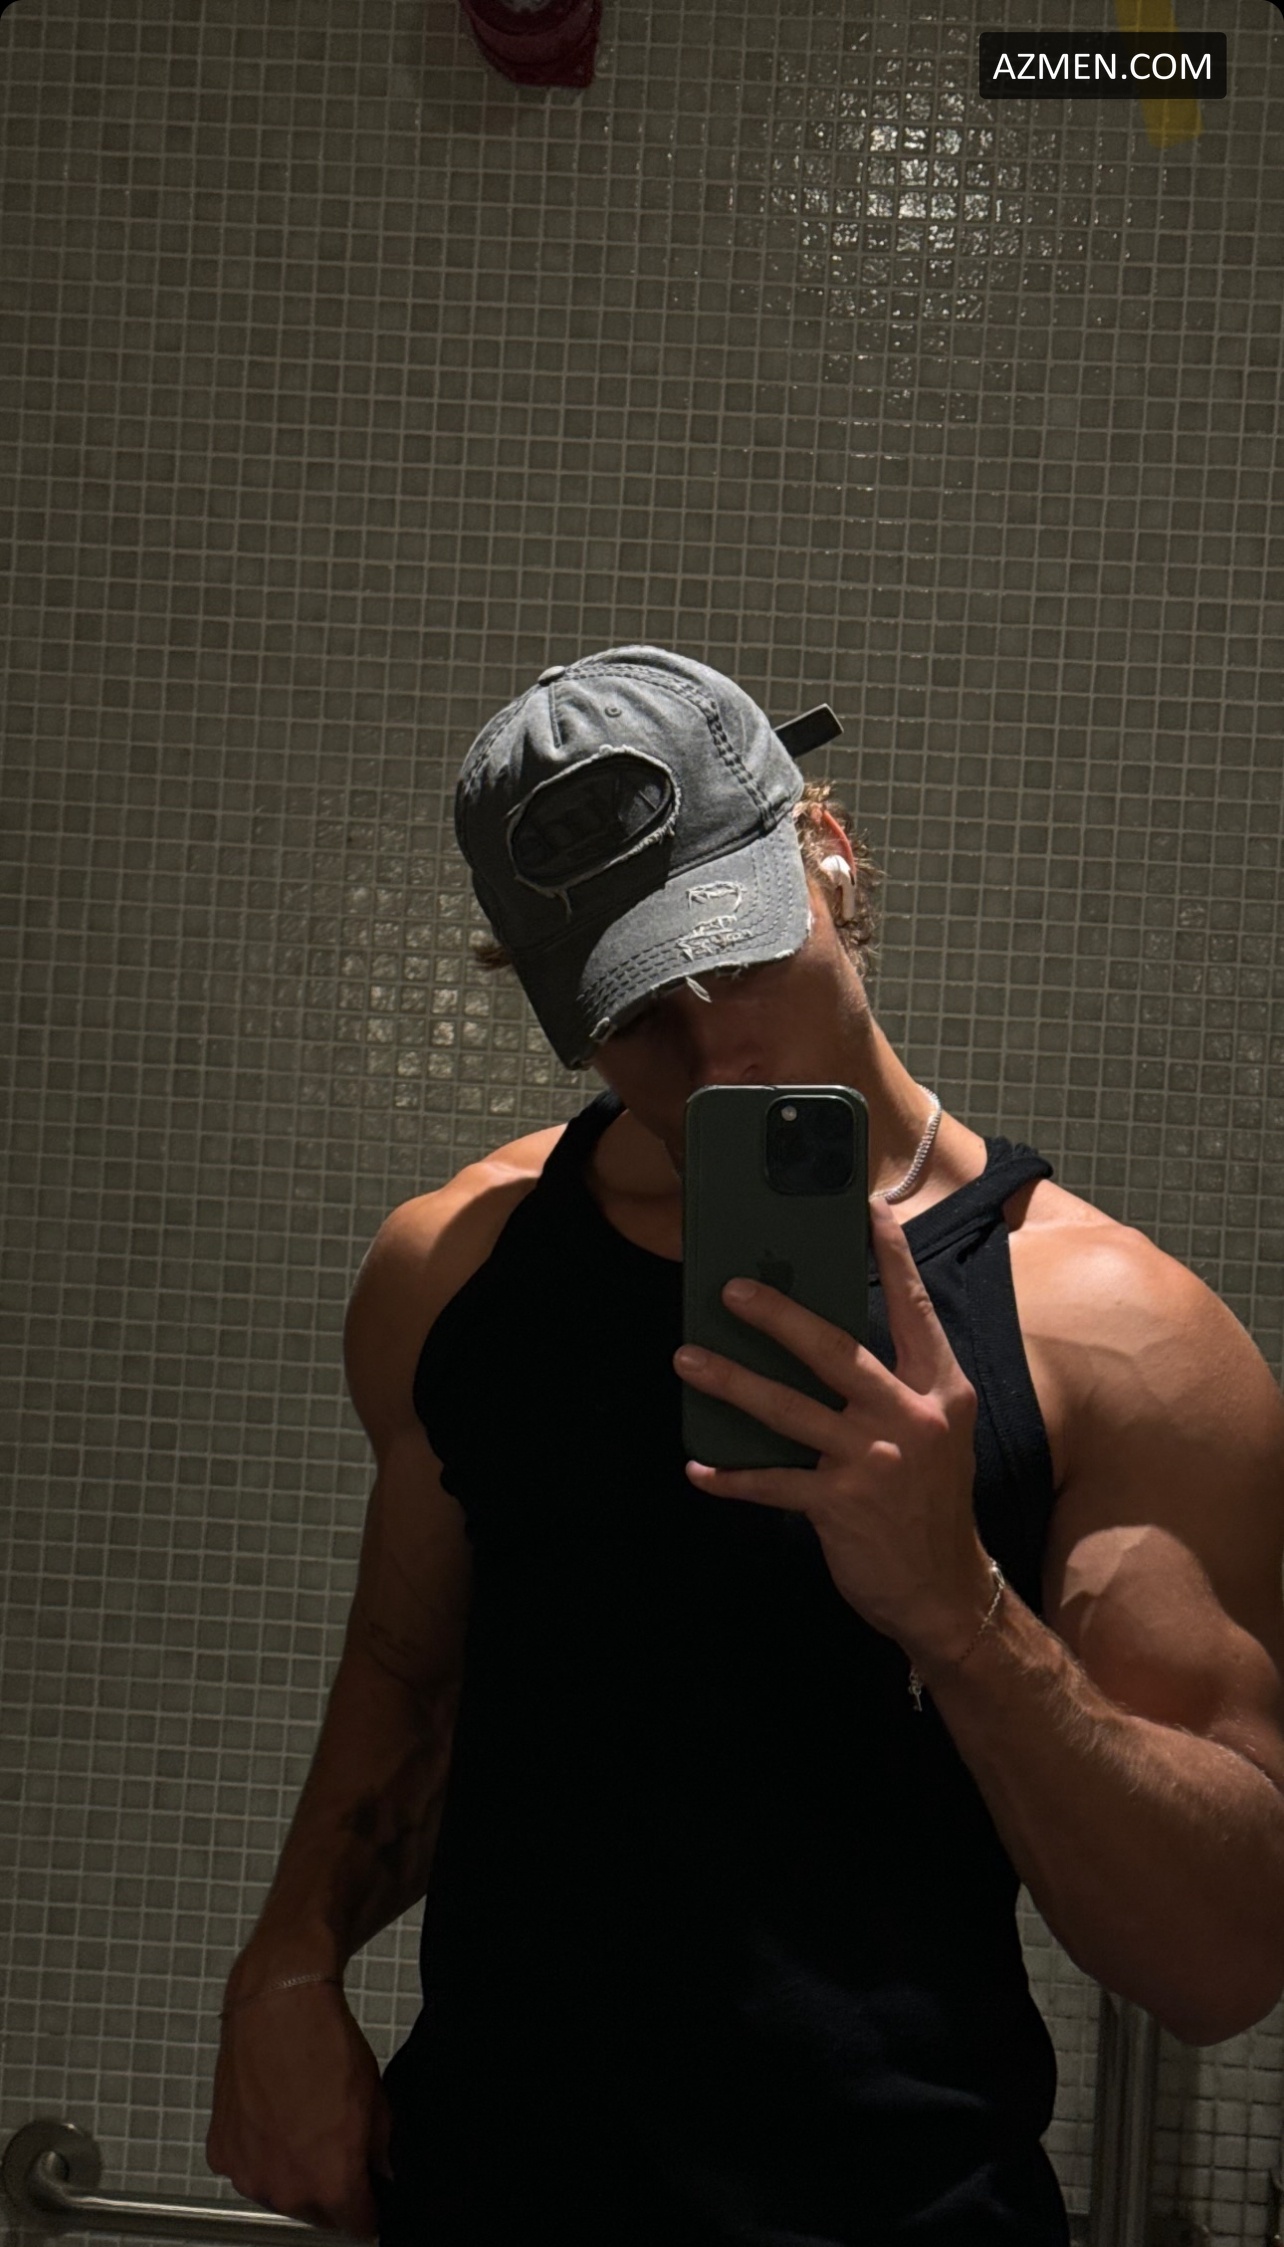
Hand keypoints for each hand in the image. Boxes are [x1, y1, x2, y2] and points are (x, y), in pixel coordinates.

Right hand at [207, 1973, 391, 2239]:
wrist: (278, 2005)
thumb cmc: (324, 2044)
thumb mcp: (375, 2099)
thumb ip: (381, 2150)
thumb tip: (384, 2172)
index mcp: (330, 2182)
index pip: (357, 2225)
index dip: (369, 2209)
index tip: (370, 2196)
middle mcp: (285, 2189)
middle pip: (317, 2213)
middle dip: (331, 2190)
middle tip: (337, 2148)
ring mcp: (248, 2173)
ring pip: (280, 2193)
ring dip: (293, 2173)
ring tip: (302, 2124)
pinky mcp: (222, 2152)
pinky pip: (249, 2167)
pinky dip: (260, 2153)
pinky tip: (273, 2117)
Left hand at [673, 1196, 993, 1666]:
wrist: (947, 1591)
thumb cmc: (930, 1501)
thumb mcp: (932, 1431)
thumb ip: (891, 1386)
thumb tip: (819, 1338)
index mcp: (940, 1390)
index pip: (915, 1310)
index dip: (892, 1258)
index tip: (867, 1209)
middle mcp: (910, 1417)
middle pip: (836, 1351)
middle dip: (779, 1316)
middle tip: (729, 1290)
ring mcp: (874, 1461)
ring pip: (789, 1410)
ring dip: (731, 1382)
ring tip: (687, 1359)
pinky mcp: (841, 1505)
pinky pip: (772, 1483)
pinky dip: (731, 1476)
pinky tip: (698, 1466)